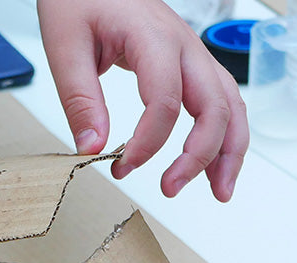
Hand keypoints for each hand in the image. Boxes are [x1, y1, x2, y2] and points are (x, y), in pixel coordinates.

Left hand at [37, 0, 247, 201]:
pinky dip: (226, 136)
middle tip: (170, 189)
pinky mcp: (192, 65)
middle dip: (198, 156)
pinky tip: (215, 166)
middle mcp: (185, 46)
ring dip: (229, 152)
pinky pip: (223, 102)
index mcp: (154, 38)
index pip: (165, 101)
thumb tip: (92, 148)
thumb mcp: (66, 45)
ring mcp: (194, 55)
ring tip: (219, 191)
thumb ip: (79, 99)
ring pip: (231, 106)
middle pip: (215, 107)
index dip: (148, 142)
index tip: (124, 165)